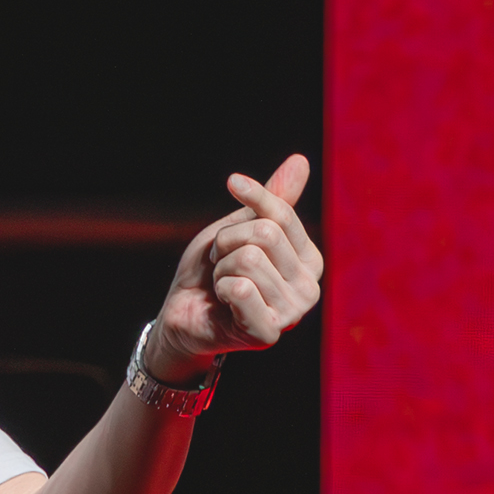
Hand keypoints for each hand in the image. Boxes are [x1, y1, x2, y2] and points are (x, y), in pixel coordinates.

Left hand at [146, 154, 323, 381]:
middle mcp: (310, 286)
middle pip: (264, 234)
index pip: (282, 212)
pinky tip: (222, 304)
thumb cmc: (212, 270)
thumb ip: (273, 200)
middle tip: (220, 263)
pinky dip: (220, 289)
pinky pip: (241, 288)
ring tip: (221, 285)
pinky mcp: (268, 332)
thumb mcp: (240, 226)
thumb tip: (301, 160)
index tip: (232, 184)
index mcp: (309, 258)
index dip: (250, 195)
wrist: (183, 312)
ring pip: (248, 259)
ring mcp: (293, 313)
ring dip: (220, 269)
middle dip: (227, 242)